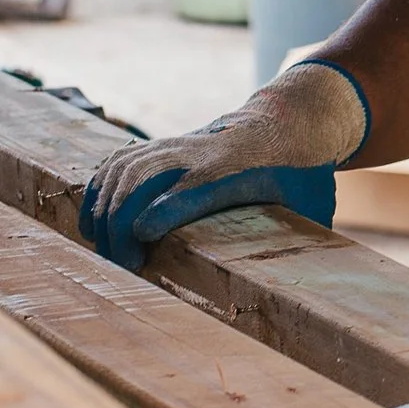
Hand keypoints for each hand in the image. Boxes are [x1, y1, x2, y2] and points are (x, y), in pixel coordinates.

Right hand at [80, 62, 367, 269]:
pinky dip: (99, 189)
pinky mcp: (164, 146)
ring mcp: (179, 146)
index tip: (143, 234)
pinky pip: (119, 162)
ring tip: (104, 249)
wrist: (291, 120)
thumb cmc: (304, 173)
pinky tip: (92, 220)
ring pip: (126, 168)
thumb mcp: (316, 203)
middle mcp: (203, 153)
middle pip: (146, 178)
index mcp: (242, 169)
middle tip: (124, 265)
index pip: (197, 187)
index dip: (168, 208)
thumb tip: (312, 288)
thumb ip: (309, 240)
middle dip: (123, 220)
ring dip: (105, 207)